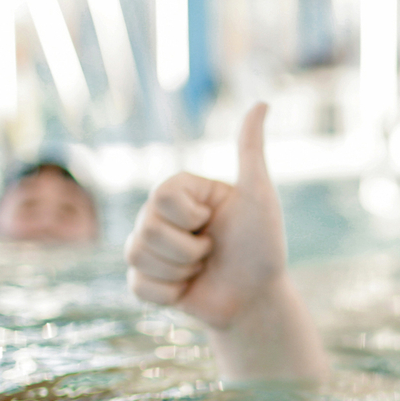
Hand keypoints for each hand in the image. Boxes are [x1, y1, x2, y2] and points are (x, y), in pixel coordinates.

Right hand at [125, 102, 286, 328]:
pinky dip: (170, 293)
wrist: (258, 298)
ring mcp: (150, 248)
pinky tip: (188, 291)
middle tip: (212, 252)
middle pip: (146, 228)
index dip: (190, 217)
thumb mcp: (259, 196)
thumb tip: (262, 103)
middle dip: (189, 249)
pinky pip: (137, 286)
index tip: (214, 222)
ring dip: (180, 270)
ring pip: (137, 256)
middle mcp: (160, 216)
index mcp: (182, 193)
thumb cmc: (263, 245)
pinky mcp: (146, 281)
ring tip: (202, 269)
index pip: (161, 196)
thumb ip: (250, 151)